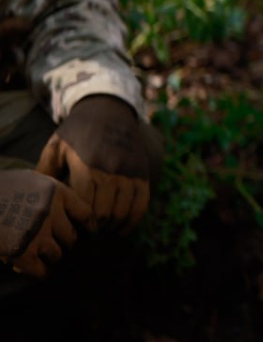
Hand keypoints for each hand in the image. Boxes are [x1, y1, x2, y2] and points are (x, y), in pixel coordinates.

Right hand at [0, 170, 89, 277]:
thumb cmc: (1, 190)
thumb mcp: (30, 181)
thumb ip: (50, 196)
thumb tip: (71, 215)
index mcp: (56, 192)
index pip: (86, 215)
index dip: (88, 228)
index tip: (88, 235)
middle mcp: (50, 211)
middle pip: (72, 238)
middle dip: (64, 244)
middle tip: (54, 245)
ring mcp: (36, 232)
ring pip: (57, 255)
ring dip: (48, 257)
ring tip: (38, 253)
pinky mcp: (20, 252)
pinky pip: (41, 271)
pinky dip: (39, 272)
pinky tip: (32, 268)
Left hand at [36, 96, 150, 234]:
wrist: (109, 110)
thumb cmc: (77, 130)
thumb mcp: (56, 146)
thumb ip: (45, 173)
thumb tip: (40, 199)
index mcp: (88, 164)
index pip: (86, 206)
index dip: (79, 221)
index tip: (72, 226)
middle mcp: (112, 169)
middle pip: (106, 213)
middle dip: (95, 228)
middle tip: (86, 231)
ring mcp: (130, 171)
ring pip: (125, 211)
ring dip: (113, 226)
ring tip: (102, 229)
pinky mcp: (142, 172)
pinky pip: (142, 203)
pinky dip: (133, 220)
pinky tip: (122, 228)